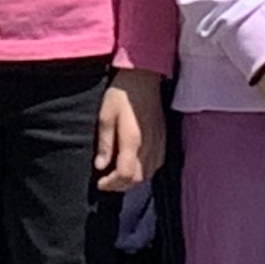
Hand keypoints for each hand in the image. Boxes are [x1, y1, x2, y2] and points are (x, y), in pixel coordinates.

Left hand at [95, 68, 164, 192]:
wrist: (144, 78)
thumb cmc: (121, 95)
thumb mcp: (105, 116)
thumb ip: (105, 144)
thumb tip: (100, 166)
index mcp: (133, 140)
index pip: (125, 175)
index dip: (111, 184)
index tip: (100, 183)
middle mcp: (149, 146)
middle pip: (137, 179)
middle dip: (120, 185)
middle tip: (106, 181)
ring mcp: (159, 143)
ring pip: (148, 174)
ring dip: (132, 179)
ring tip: (118, 175)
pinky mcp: (164, 139)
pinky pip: (156, 164)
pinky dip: (144, 171)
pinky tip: (134, 165)